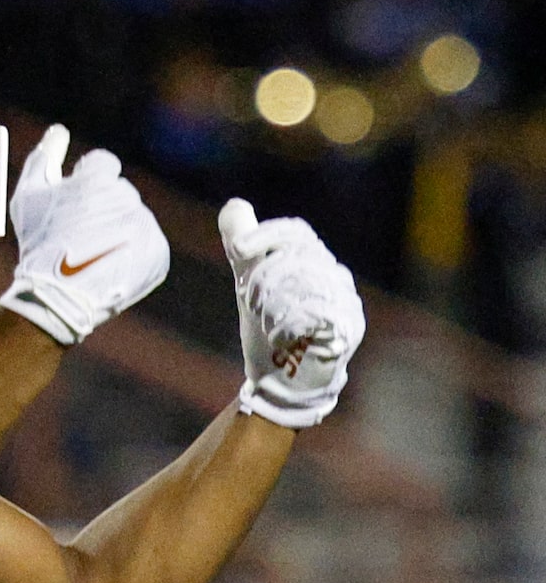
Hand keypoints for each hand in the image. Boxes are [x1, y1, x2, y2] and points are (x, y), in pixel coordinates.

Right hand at [0, 124, 170, 345]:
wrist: (58, 297)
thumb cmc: (38, 243)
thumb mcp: (28, 197)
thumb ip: (43, 157)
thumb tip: (58, 131)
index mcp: (100, 177)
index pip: (102, 164)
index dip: (85, 183)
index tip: (73, 206)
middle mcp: (128, 196)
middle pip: (118, 194)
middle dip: (102, 210)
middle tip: (77, 237)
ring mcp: (146, 226)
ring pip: (133, 219)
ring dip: (116, 232)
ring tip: (92, 255)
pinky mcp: (158, 253)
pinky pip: (147, 245)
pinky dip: (131, 255)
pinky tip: (108, 266)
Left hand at [221, 200, 364, 427]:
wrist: (283, 378)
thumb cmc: (270, 325)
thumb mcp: (251, 281)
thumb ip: (243, 245)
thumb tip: (235, 204)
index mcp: (314, 261)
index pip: (297, 232)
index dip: (267, 234)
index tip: (237, 249)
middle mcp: (336, 278)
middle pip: (304, 255)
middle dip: (268, 274)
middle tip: (250, 296)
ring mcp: (346, 303)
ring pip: (311, 284)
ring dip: (277, 301)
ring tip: (266, 320)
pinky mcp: (348, 332)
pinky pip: (322, 315)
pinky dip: (293, 323)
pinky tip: (281, 336)